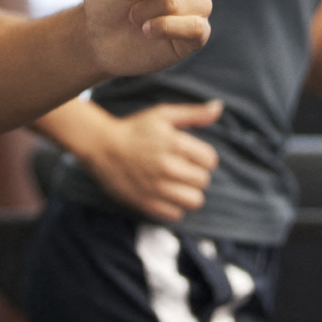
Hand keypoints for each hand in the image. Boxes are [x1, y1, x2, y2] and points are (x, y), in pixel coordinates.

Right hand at [82, 100, 223, 221]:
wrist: (102, 147)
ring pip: (194, 201)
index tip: (192, 155)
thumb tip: (219, 107)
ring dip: (189, 193)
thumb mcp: (163, 114)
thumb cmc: (136, 129)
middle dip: (197, 174)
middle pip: (204, 181)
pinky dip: (174, 206)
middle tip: (183, 168)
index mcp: (174, 143)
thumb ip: (194, 113)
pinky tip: (166, 194)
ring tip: (178, 183)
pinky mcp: (146, 203)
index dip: (204, 157)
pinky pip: (175, 214)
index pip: (210, 160)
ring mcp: (156, 187)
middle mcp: (167, 167)